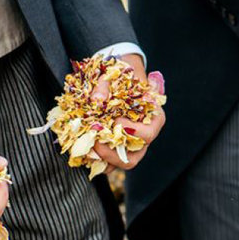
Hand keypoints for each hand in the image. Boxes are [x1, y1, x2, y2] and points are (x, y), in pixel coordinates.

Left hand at [89, 54, 164, 170]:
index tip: (116, 122)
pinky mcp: (118, 150)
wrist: (119, 80)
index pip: (148, 133)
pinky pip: (109, 164)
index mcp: (153, 118)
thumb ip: (104, 85)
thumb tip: (97, 100)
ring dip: (103, 159)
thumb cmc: (122, 77)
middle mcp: (144, 136)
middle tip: (96, 141)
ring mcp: (131, 145)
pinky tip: (85, 152)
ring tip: (88, 148)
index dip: (133, 132)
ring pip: (122, 163)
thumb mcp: (116, 75)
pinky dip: (97, 162)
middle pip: (135, 156)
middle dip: (112, 153)